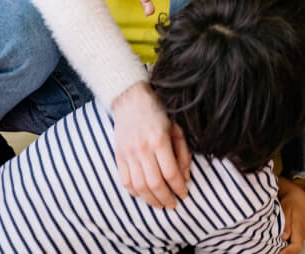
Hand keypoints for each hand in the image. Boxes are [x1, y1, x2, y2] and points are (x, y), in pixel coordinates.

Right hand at [112, 81, 191, 208]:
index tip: (184, 194)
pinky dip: (135, 192)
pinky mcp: (118, 156)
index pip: (171, 173)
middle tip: (173, 205)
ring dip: (151, 200)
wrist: (131, 99)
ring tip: (160, 204)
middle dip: (166, 198)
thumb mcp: (175, 127)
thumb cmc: (158, 112)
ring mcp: (128, 154)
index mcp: (159, 140)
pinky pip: (125, 181)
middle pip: (155, 183)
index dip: (179, 187)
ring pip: (139, 186)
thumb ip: (182, 151)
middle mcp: (143, 149)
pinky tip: (144, 195)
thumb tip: (185, 176)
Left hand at [277, 176, 304, 252]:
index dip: (287, 252)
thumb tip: (285, 237)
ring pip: (294, 248)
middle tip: (272, 253)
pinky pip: (293, 244)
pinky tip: (278, 248)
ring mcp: (301, 234)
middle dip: (285, 253)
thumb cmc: (292, 200)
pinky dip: (286, 248)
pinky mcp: (298, 234)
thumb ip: (287, 222)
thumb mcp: (287, 208)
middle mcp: (302, 233)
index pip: (297, 246)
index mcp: (300, 227)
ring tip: (273, 251)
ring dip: (286, 251)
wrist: (299, 196)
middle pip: (295, 250)